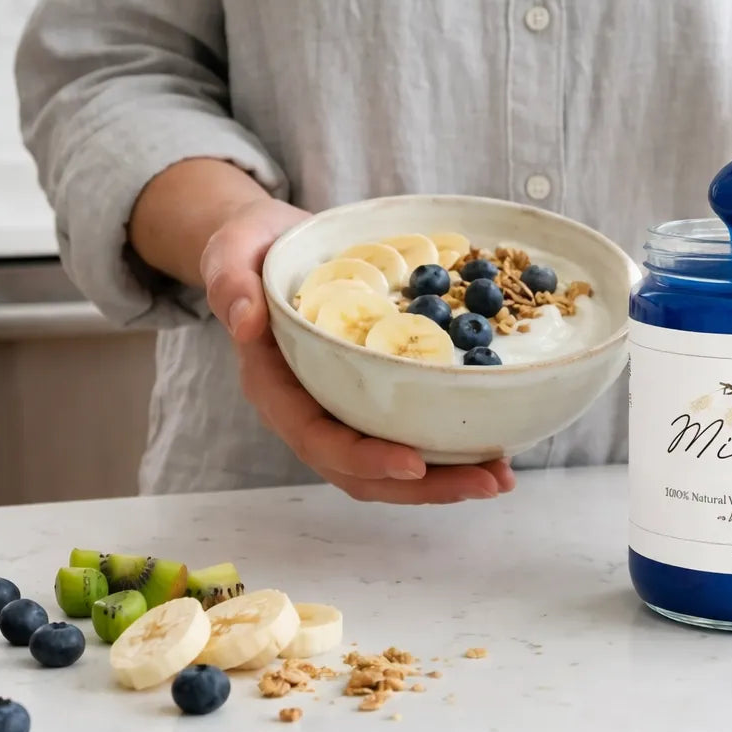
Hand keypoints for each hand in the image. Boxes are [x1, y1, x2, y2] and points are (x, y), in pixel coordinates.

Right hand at [201, 199, 514, 503]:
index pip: (316, 439)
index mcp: (273, 387)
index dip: (364, 458)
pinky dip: (446, 448)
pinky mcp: (367, 395)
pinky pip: (405, 432)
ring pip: (389, 464)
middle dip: (426, 486)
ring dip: (445, 478)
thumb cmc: (248, 249)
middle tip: (489, 481)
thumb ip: (231, 284)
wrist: (270, 245)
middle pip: (362, 470)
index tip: (414, 463)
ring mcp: (339, 407)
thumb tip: (245, 321)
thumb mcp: (231, 253)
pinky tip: (491, 443)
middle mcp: (306, 410)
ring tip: (500, 476)